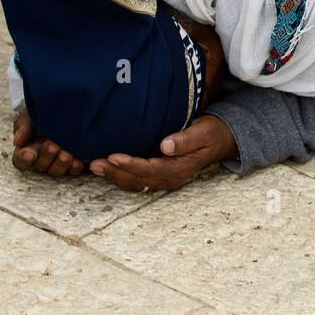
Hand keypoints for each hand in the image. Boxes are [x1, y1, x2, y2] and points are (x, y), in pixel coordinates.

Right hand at [10, 108, 83, 176]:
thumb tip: (17, 142)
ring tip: (66, 154)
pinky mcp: (73, 164)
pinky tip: (77, 162)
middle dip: (46, 156)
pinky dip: (75, 168)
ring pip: (56, 171)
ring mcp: (57, 163)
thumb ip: (23, 126)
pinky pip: (73, 171)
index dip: (24, 159)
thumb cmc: (45, 112)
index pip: (20, 159)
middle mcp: (42, 158)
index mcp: (28, 149)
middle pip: (40, 166)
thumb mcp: (31, 114)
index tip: (30, 153)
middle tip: (53, 146)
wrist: (68, 106)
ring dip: (60, 164)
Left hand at [90, 114, 237, 191]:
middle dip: (116, 173)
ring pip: (136, 182)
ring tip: (95, 167)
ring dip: (114, 176)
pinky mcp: (159, 173)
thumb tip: (166, 146)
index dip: (132, 165)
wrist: (220, 140)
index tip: (114, 156)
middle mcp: (171, 177)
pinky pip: (137, 179)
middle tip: (95, 164)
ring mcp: (164, 177)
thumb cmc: (211, 133)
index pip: (152, 169)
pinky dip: (120, 175)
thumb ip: (186, 140)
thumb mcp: (204, 133)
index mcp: (181, 169)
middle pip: (139, 180)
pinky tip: (107, 167)